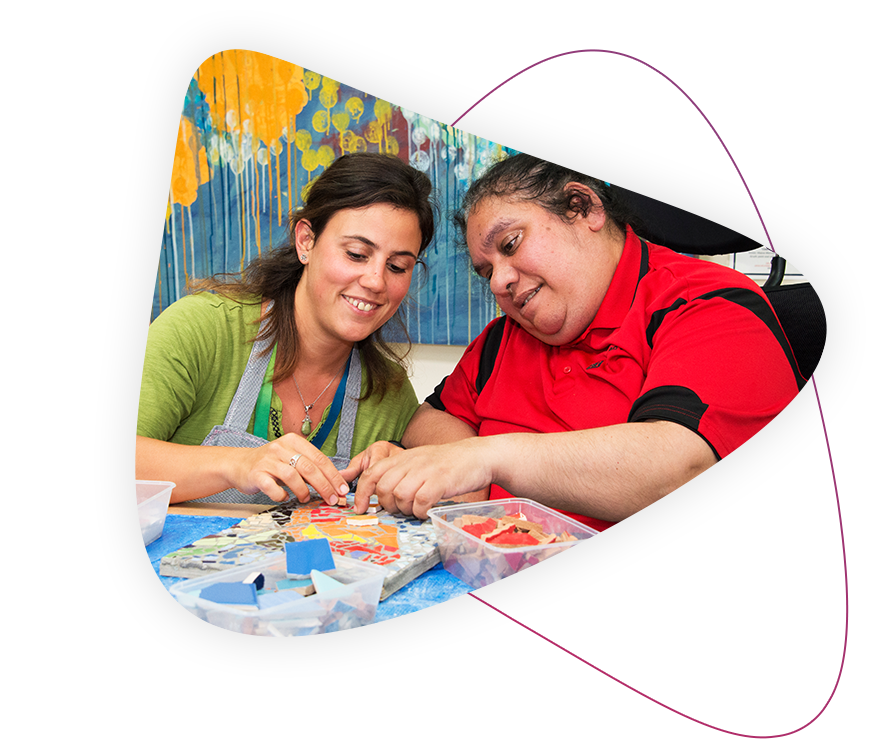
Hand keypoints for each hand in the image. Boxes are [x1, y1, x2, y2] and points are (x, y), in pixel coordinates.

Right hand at [230, 434, 349, 504]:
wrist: (239, 464)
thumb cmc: (271, 464)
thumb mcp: (291, 458)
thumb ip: (310, 467)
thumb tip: (334, 484)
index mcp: (294, 441)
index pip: (319, 458)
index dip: (333, 475)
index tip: (342, 489)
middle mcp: (281, 448)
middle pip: (309, 467)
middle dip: (324, 485)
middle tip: (332, 499)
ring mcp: (268, 460)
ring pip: (292, 475)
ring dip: (303, 491)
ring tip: (306, 498)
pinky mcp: (256, 474)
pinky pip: (272, 487)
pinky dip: (281, 495)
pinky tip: (285, 497)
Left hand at [353, 439, 493, 518]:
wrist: (478, 456)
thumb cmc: (449, 463)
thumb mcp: (420, 461)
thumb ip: (401, 473)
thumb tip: (382, 494)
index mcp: (403, 457)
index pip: (372, 473)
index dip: (362, 493)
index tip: (360, 508)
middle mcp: (411, 462)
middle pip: (383, 488)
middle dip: (388, 505)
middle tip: (401, 509)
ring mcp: (425, 471)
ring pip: (400, 496)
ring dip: (406, 510)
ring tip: (417, 508)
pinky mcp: (440, 481)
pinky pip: (420, 503)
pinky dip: (421, 512)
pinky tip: (428, 510)